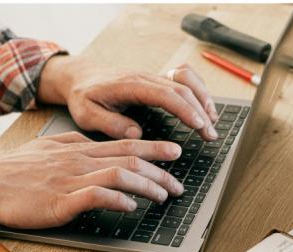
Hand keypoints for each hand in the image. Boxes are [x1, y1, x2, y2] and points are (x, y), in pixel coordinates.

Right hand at [0, 132, 183, 228]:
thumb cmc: (13, 170)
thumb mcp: (46, 147)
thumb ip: (71, 145)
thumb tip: (91, 144)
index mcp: (77, 150)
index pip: (124, 145)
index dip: (153, 148)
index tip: (175, 153)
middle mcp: (78, 161)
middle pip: (129, 160)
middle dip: (159, 171)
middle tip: (179, 183)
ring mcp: (70, 180)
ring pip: (118, 176)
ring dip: (145, 185)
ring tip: (163, 196)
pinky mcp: (60, 201)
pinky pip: (95, 196)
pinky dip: (117, 200)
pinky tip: (130, 206)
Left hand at [38, 56, 219, 140]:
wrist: (79, 77)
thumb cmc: (83, 96)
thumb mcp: (87, 114)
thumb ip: (110, 123)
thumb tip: (136, 133)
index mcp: (131, 84)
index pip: (166, 94)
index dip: (185, 109)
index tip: (199, 125)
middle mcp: (145, 77)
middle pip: (183, 88)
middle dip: (201, 111)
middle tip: (211, 134)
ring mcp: (153, 78)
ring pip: (187, 82)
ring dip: (204, 100)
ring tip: (213, 123)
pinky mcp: (156, 82)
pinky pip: (184, 81)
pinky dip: (198, 93)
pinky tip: (204, 109)